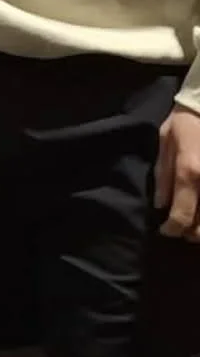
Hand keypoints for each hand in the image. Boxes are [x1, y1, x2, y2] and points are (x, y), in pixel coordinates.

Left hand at [156, 103, 199, 238]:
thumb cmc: (185, 122)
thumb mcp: (165, 142)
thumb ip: (163, 175)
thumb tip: (160, 204)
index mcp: (189, 172)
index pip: (182, 214)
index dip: (173, 229)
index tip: (166, 231)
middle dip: (192, 234)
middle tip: (182, 231)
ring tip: (195, 226)